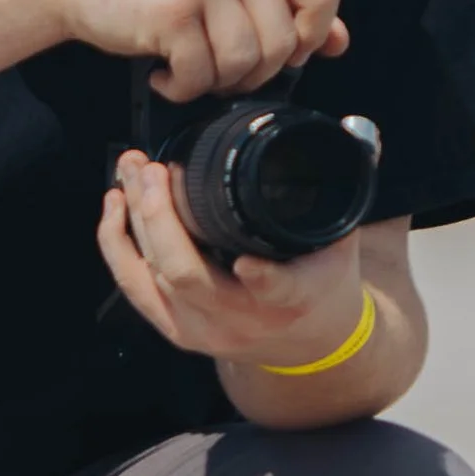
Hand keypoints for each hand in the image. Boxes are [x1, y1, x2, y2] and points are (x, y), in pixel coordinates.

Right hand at [35, 0, 346, 104]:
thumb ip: (283, 2)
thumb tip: (340, 43)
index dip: (312, 33)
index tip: (284, 50)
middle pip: (282, 41)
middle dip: (254, 71)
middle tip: (219, 66)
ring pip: (244, 62)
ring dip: (217, 82)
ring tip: (189, 68)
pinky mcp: (171, 13)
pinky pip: (201, 75)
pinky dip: (182, 89)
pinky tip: (164, 74)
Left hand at [98, 152, 365, 367]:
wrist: (309, 347)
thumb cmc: (322, 285)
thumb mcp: (342, 239)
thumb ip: (348, 182)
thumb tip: (359, 128)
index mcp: (294, 298)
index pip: (280, 292)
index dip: (264, 280)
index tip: (250, 263)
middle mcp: (243, 320)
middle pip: (188, 277)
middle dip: (158, 218)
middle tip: (149, 169)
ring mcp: (203, 330)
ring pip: (153, 279)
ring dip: (132, 222)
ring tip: (128, 174)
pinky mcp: (175, 329)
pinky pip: (134, 288)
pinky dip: (117, 246)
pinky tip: (115, 206)